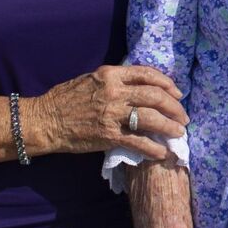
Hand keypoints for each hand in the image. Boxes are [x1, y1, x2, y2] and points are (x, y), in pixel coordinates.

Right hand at [33, 65, 186, 161]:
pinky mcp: (108, 136)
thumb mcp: (91, 79)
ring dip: (169, 126)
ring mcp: (112, 114)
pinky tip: (161, 152)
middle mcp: (114, 91)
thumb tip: (138, 86)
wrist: (45, 120)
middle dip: (174, 107)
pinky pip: (138, 142)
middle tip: (182, 116)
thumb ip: (114, 81)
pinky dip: (153, 148)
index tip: (177, 93)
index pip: (147, 74)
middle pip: (155, 96)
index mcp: (110, 75)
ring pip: (151, 118)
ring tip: (178, 133)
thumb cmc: (65, 99)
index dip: (167, 84)